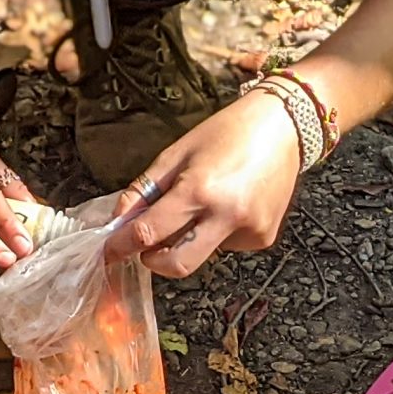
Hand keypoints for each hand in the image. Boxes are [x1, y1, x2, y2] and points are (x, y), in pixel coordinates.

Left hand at [103, 94, 302, 279]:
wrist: (284, 128)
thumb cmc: (227, 132)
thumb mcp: (177, 153)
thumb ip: (145, 189)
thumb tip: (119, 219)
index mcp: (199, 190)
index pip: (149, 232)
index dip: (122, 245)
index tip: (109, 251)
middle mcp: (226, 216)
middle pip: (177, 265)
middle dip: (154, 261)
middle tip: (146, 246)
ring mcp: (249, 231)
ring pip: (201, 253)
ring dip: (189, 238)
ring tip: (205, 201)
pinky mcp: (263, 238)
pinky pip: (225, 246)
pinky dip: (216, 233)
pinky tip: (230, 204)